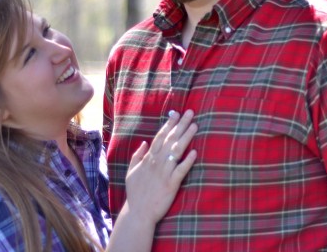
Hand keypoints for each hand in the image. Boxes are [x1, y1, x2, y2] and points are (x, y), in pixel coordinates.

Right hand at [124, 110, 197, 224]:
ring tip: (195, 125)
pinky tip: (195, 152)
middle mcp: (157, 162)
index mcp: (148, 158)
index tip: (176, 113)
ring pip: (177, 151)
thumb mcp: (131, 171)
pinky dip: (188, 161)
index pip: (160, 136)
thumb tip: (144, 142)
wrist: (138, 213)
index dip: (169, 124)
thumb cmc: (135, 193)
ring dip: (186, 137)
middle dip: (181, 125)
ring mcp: (164, 173)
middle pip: (171, 139)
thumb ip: (137, 156)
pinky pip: (181, 170)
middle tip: (190, 112)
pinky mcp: (171, 184)